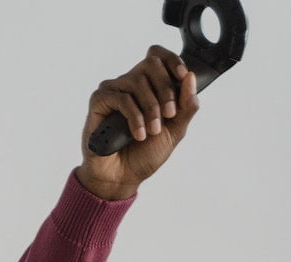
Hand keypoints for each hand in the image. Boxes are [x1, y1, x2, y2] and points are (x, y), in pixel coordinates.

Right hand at [76, 45, 199, 200]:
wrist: (123, 177)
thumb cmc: (145, 154)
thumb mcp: (175, 131)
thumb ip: (186, 107)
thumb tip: (191, 78)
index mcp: (150, 86)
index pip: (158, 56)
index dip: (172, 60)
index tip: (183, 76)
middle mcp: (130, 83)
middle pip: (150, 64)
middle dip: (166, 90)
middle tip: (170, 115)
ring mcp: (114, 90)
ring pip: (137, 81)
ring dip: (151, 109)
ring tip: (153, 131)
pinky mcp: (99, 100)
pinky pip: (121, 98)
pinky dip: (135, 117)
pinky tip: (138, 134)